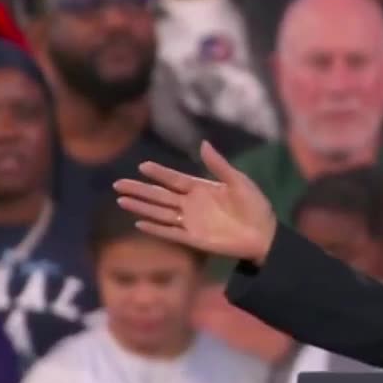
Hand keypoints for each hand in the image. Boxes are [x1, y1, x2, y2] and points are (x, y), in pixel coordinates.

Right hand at [114, 142, 277, 264]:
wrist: (265, 234)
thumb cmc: (255, 206)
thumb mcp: (239, 181)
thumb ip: (219, 165)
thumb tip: (203, 143)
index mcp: (202, 188)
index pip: (174, 179)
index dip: (159, 173)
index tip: (142, 166)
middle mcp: (192, 204)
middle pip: (160, 196)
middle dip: (139, 189)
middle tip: (117, 184)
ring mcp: (191, 222)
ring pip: (160, 213)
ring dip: (141, 208)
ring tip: (121, 200)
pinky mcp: (194, 239)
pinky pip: (171, 233)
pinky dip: (156, 229)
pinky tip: (139, 223)